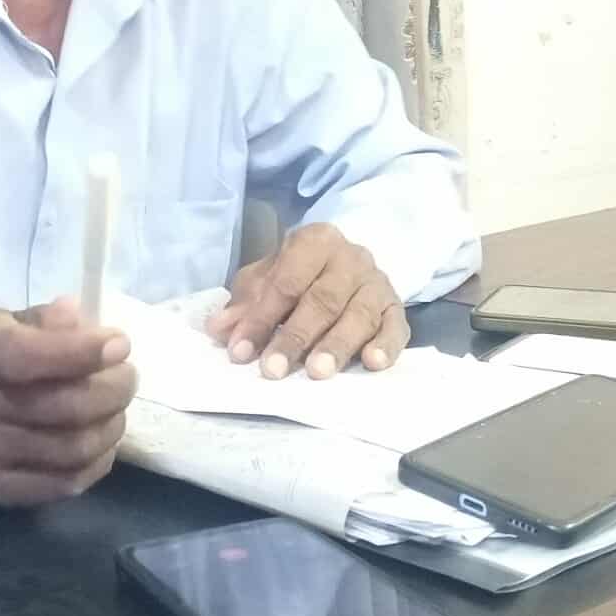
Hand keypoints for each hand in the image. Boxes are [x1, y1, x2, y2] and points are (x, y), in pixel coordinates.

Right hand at [0, 297, 136, 506]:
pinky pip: (64, 483)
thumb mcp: (28, 320)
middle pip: (62, 407)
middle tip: (128, 378)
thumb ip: (53, 320)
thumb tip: (75, 317)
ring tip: (117, 409)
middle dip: (112, 390)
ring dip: (110, 427)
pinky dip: (97, 462)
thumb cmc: (13, 348)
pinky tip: (102, 441)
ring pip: (71, 449)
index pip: (24, 355)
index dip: (80, 352)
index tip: (120, 345)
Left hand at [206, 224, 407, 379]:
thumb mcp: (268, 280)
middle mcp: (350, 258)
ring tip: (317, 373)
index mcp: (314, 242)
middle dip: (296, 337)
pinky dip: (385, 346)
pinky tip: (371, 364)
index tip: (240, 352)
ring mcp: (377, 283)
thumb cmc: (302, 274)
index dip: (261, 318)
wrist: (351, 264)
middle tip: (274, 369)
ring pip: (359, 315)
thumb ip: (246, 304)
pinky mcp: (397, 308)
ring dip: (337, 345)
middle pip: (322, 299)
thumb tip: (219, 329)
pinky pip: (396, 327)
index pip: (285, 281)